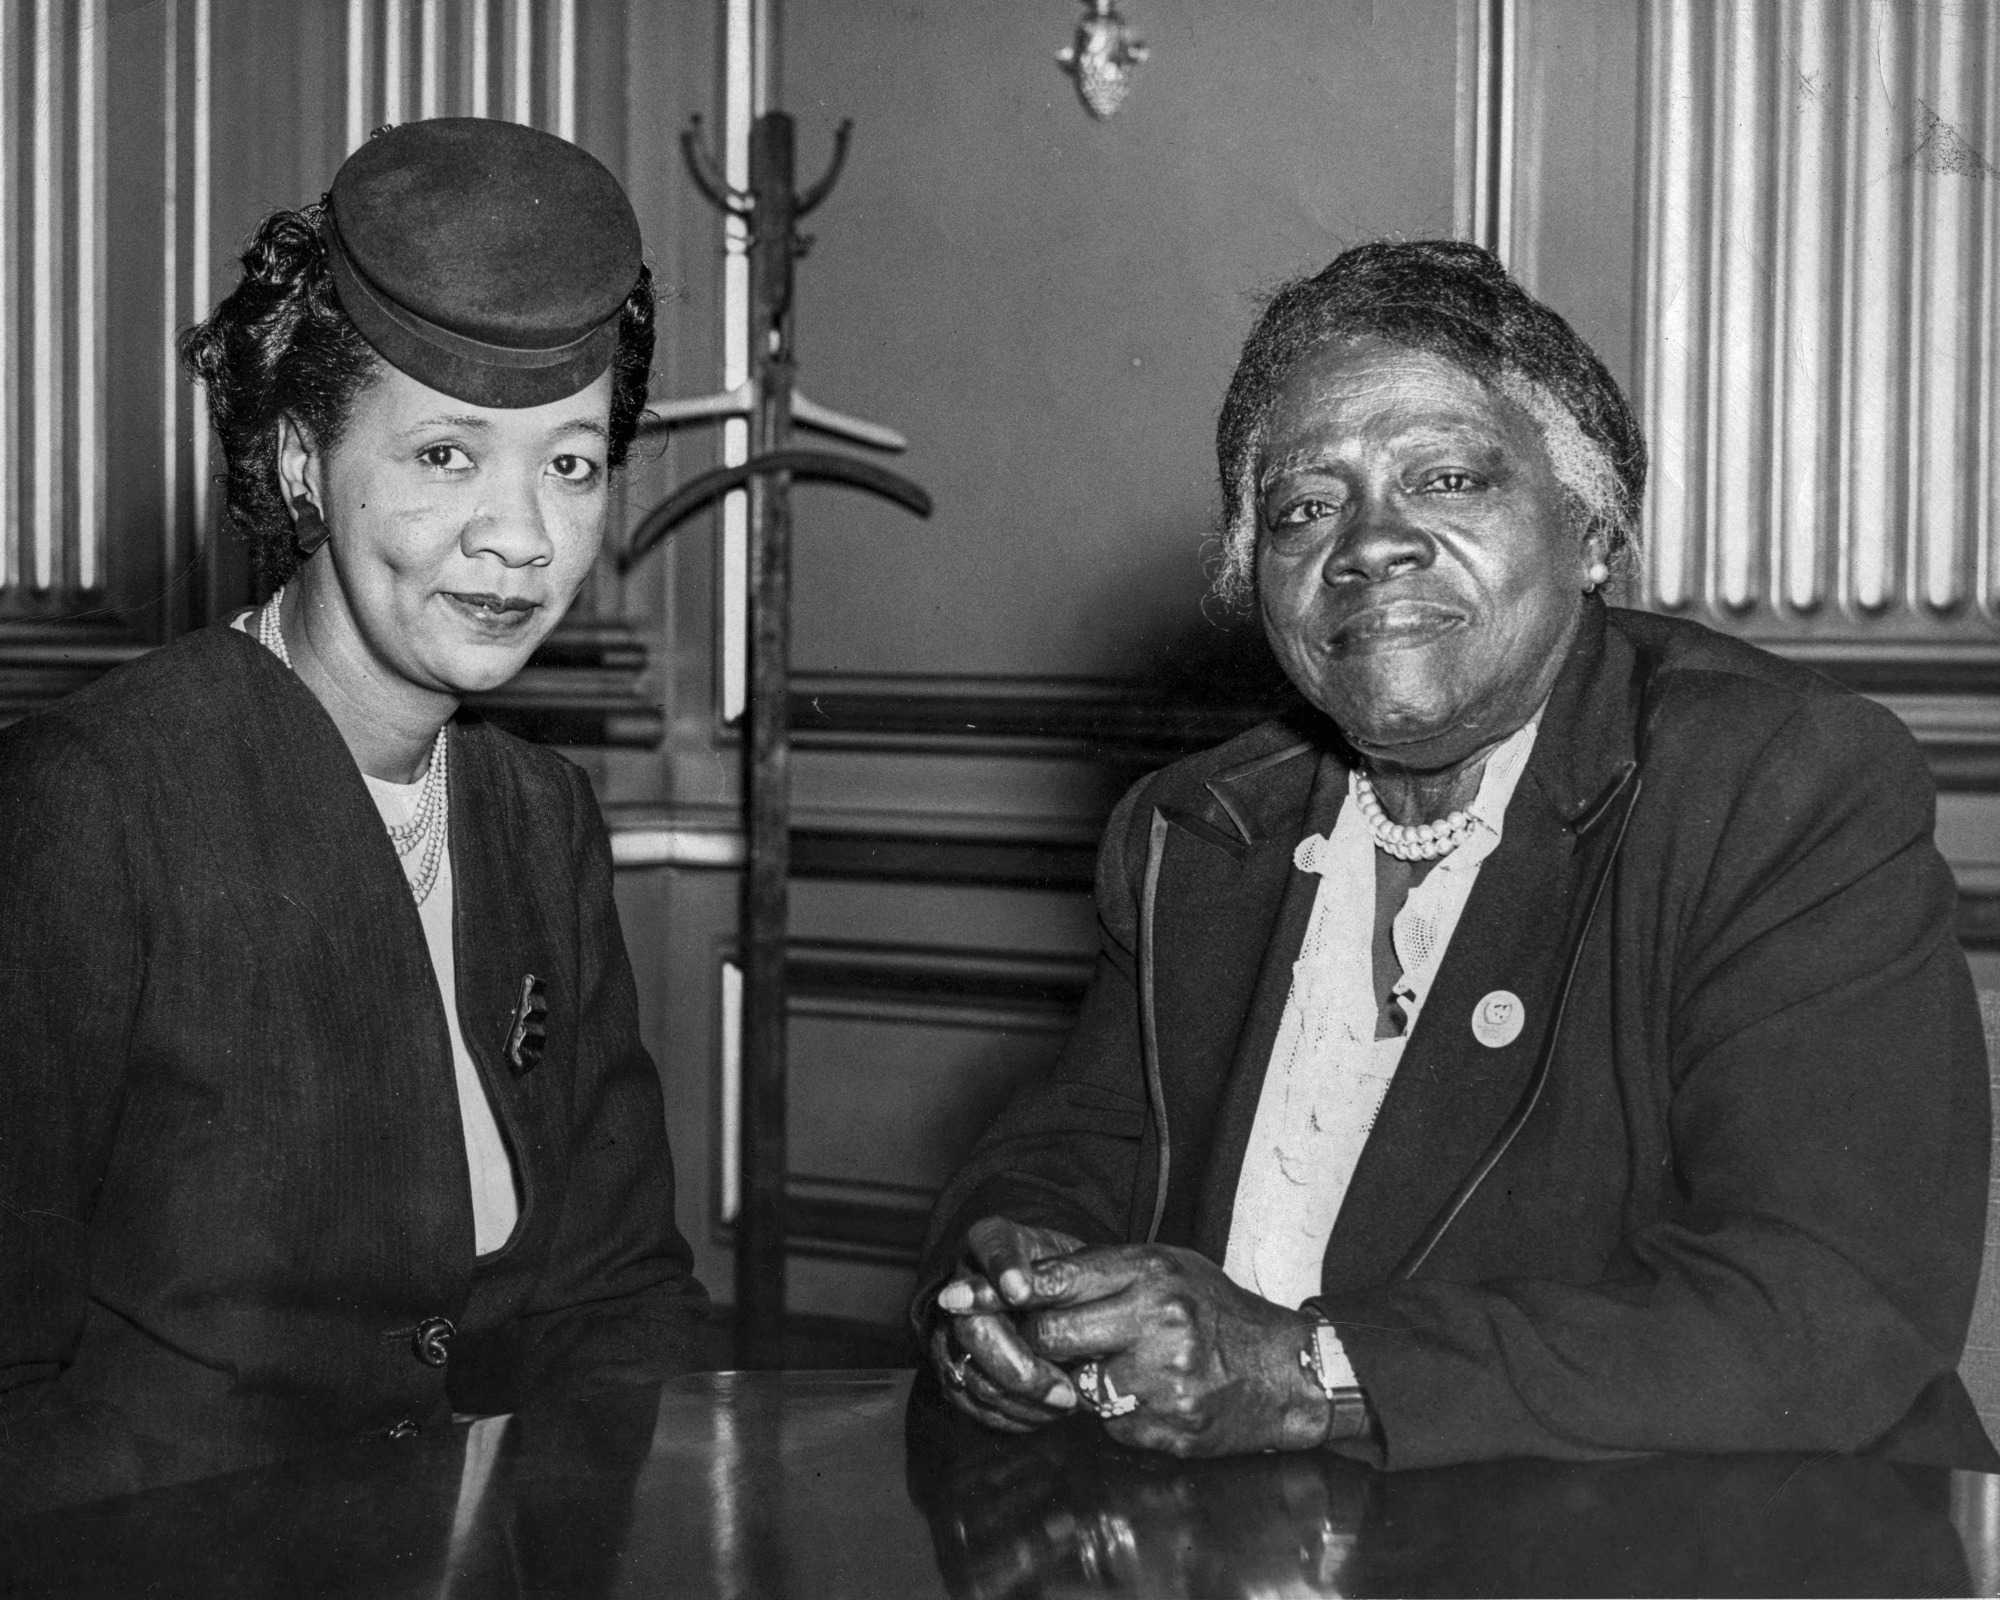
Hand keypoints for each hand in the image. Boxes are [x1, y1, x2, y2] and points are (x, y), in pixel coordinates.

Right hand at [927, 1216, 1086, 1433]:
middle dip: (1019, 1366)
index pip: (991, 1247)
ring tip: (1066, 1402)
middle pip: (975, 1329)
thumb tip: (1024, 1292)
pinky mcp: (950, 1367)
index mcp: (990, 1240)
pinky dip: (1010, 1414)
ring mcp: (948, 1327)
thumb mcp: (1075, 1259)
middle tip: (1064, 1389)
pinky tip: (1046, 1411)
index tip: (1021, 1290)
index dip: (1002, 1270)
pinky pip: (971, 1401)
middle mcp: (961, 1281)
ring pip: (971, 1374)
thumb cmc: (1069, 1278)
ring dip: (1021, 1398)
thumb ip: (1059, 1272)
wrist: (1050, 1300)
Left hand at [1016, 1243, 1328, 1456]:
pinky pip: (1109, 1424)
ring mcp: (1164, 1378)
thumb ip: (1104, 1270)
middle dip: (1038, 1346)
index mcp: (1151, 1272)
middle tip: (1048, 1346)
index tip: (960, 1298)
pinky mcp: (1169, 1426)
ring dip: (1079, 1384)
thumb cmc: (1216, 1312)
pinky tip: (1148, 1398)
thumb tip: (1026, 1280)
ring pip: (1074, 1386)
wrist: (1285, 1371)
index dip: (1002, 1291)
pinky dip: (1115, 1415)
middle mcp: (1156, 1320)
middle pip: (1051, 1338)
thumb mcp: (1168, 1267)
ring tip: (1117, 1369)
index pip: (1057, 1279)